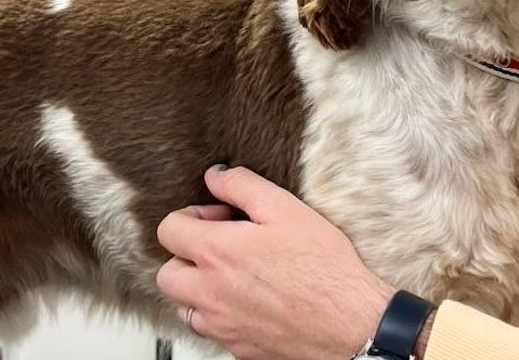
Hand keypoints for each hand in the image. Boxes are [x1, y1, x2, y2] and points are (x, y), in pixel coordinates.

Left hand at [156, 166, 393, 359]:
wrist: (351, 323)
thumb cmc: (323, 267)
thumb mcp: (286, 208)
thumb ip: (242, 186)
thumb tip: (216, 175)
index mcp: (216, 253)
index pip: (168, 230)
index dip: (191, 216)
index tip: (219, 218)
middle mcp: (209, 292)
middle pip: (167, 273)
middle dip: (186, 256)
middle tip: (220, 247)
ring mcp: (222, 325)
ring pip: (184, 306)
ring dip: (198, 288)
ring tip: (232, 275)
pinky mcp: (238, 347)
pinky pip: (212, 330)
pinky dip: (219, 315)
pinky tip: (247, 301)